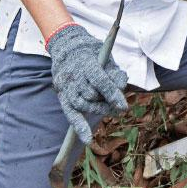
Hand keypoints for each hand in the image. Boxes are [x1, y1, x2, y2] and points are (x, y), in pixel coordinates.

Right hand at [47, 24, 128, 143]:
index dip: (112, 94)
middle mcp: (73, 75)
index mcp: (86, 62)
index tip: (124, 107)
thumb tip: (122, 86)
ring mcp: (66, 86)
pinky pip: (70, 114)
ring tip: (111, 109)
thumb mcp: (106, 56)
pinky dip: (79, 127)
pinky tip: (87, 139)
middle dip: (107, 102)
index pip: (99, 81)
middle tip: (120, 107)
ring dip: (98, 109)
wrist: (67, 48)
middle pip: (92, 95)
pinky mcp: (62, 96)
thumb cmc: (92, 53)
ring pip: (83, 105)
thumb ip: (114, 71)